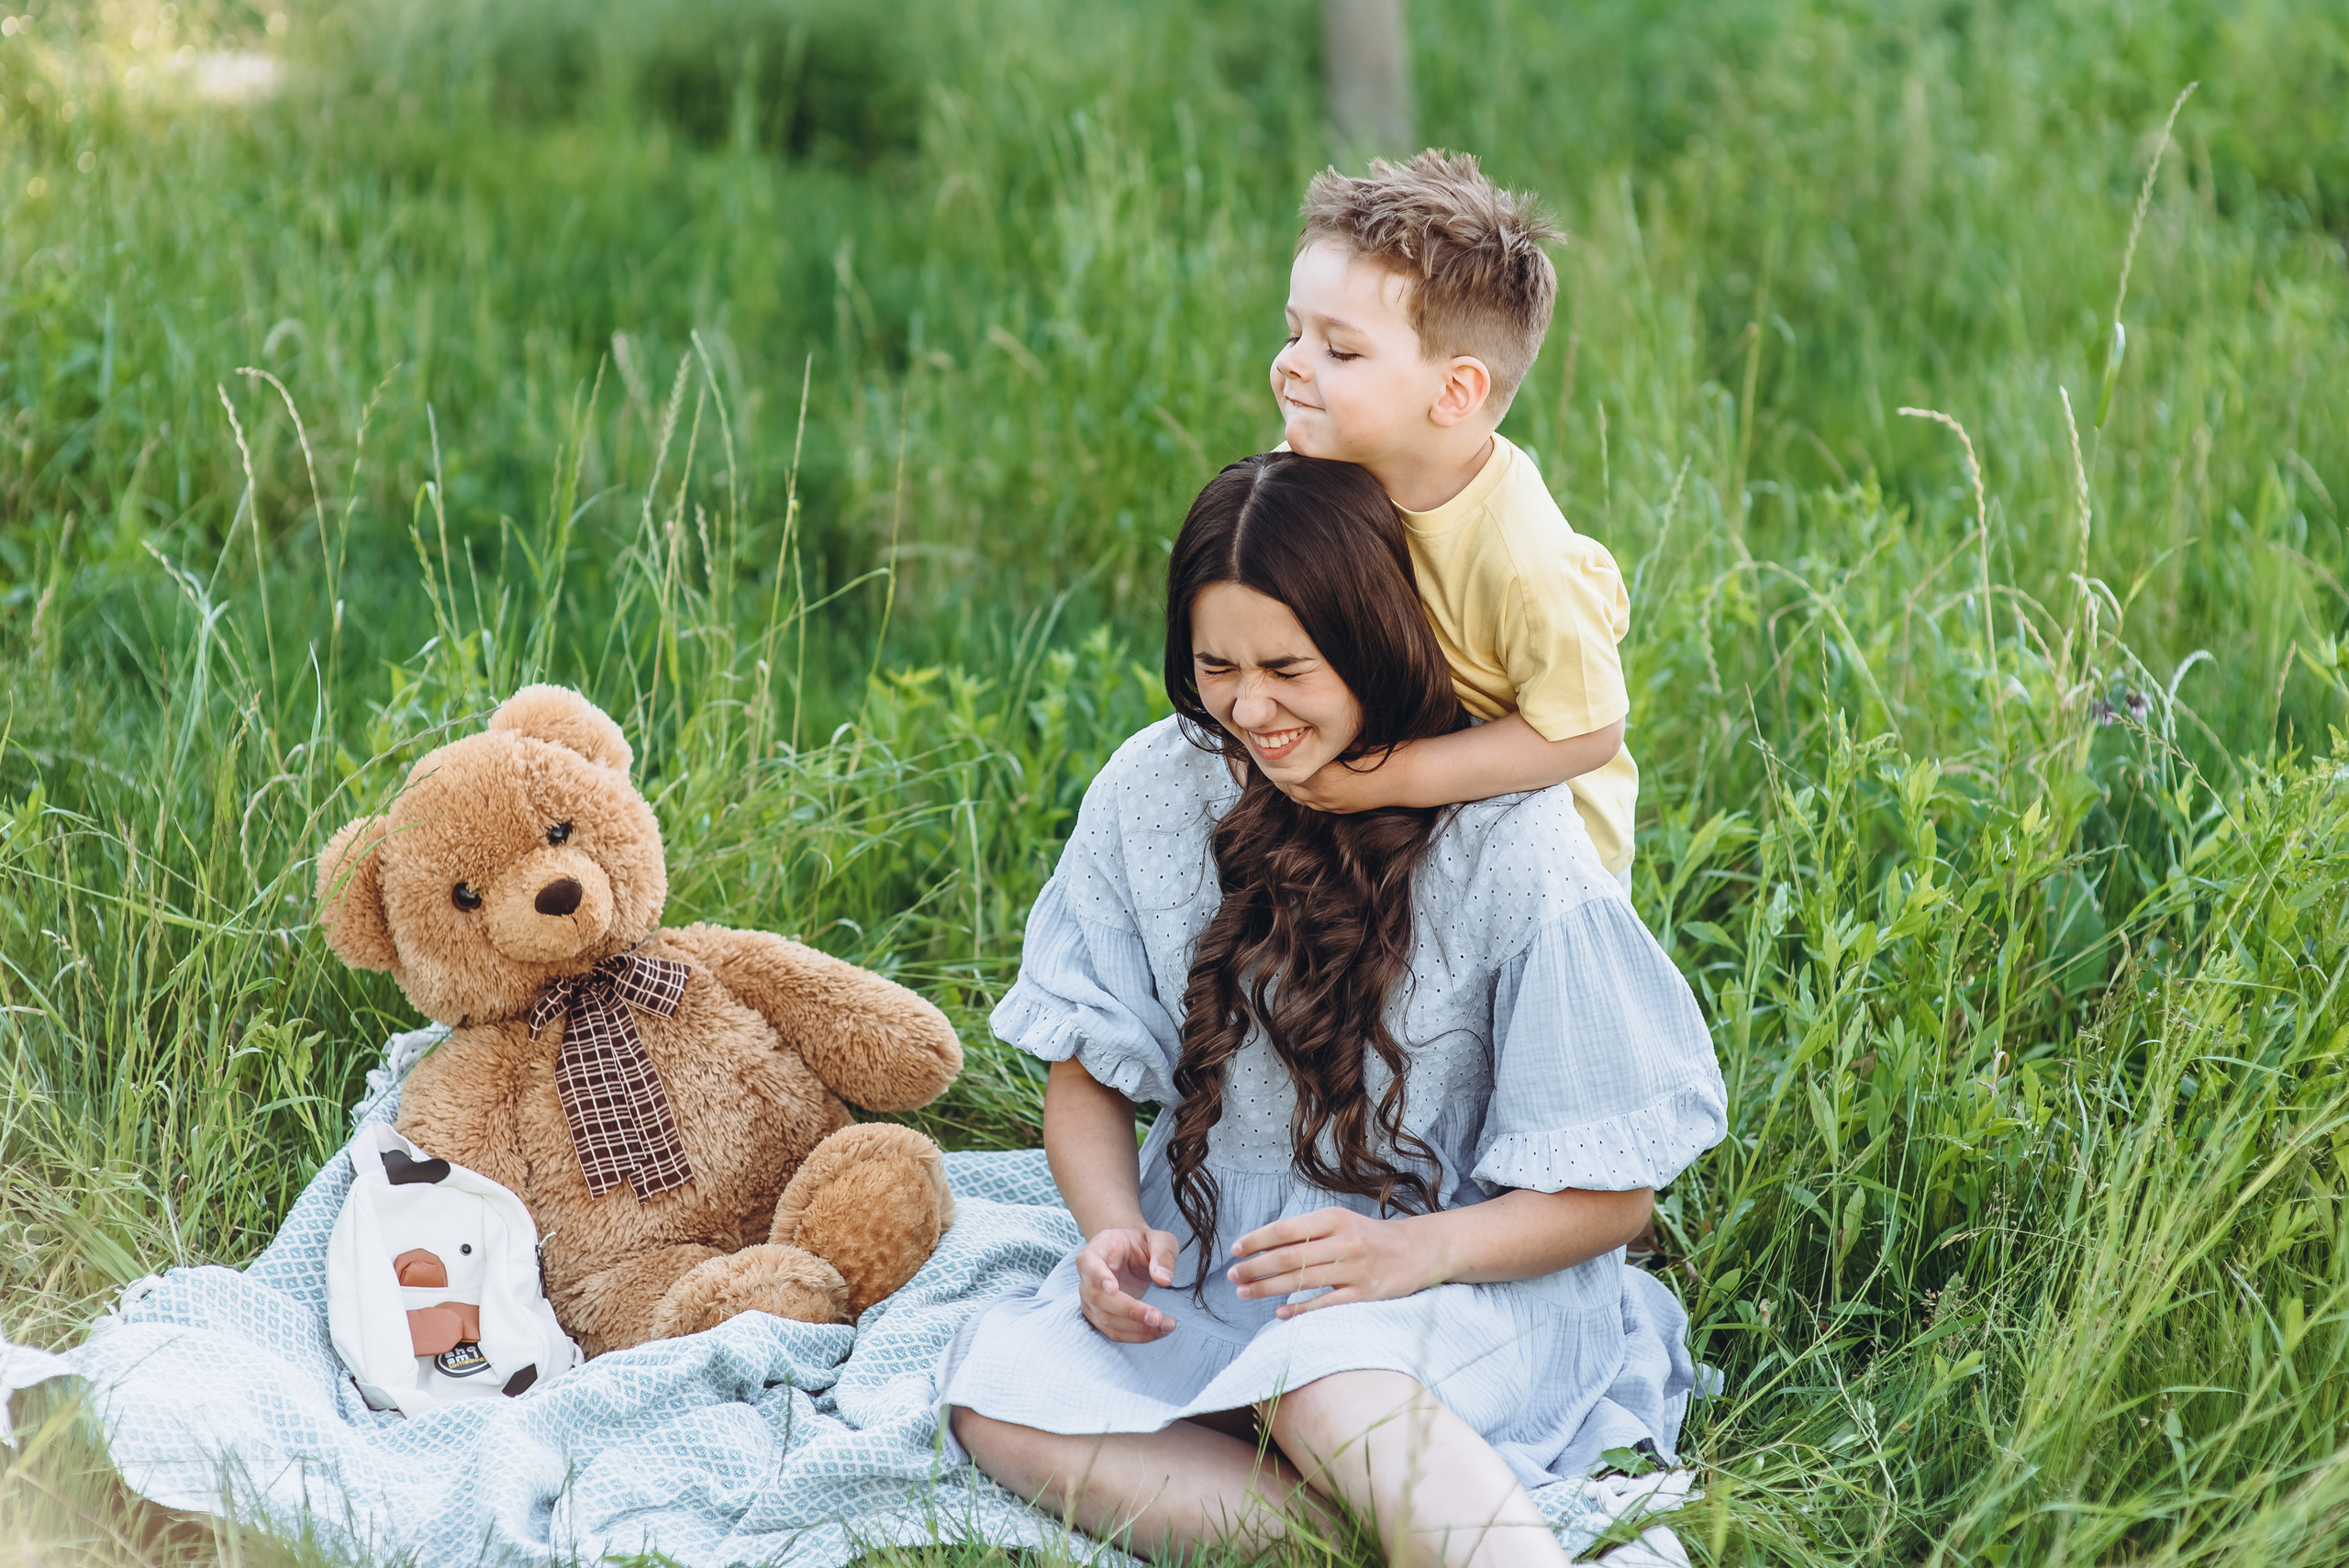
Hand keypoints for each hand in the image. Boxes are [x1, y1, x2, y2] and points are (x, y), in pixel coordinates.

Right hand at [1074, 1226, 1180, 1342]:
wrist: (1131, 1253)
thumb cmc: (1142, 1244)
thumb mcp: (1160, 1240)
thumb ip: (1163, 1254)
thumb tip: (1163, 1280)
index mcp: (1097, 1250)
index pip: (1089, 1263)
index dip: (1098, 1276)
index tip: (1113, 1288)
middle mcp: (1087, 1276)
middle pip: (1098, 1298)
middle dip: (1130, 1311)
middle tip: (1158, 1317)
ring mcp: (1089, 1299)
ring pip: (1106, 1320)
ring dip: (1138, 1328)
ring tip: (1167, 1325)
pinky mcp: (1099, 1316)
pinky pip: (1114, 1332)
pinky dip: (1137, 1335)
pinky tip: (1158, 1331)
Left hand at [1227, 1207, 1440, 1317]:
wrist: (1418, 1250)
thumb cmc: (1370, 1237)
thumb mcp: (1341, 1223)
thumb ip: (1308, 1232)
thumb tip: (1263, 1245)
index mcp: (1334, 1218)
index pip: (1285, 1229)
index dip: (1257, 1240)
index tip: (1236, 1250)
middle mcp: (1344, 1241)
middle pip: (1289, 1257)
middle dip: (1255, 1267)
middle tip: (1232, 1275)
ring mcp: (1356, 1269)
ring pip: (1302, 1280)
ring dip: (1268, 1288)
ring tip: (1244, 1292)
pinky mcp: (1366, 1294)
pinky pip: (1326, 1304)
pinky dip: (1300, 1309)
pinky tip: (1279, 1313)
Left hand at [1272, 752, 1416, 813]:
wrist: (1408, 775)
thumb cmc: (1381, 751)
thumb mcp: (1348, 739)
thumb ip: (1323, 739)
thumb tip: (1300, 724)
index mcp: (1320, 777)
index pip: (1283, 769)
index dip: (1275, 754)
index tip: (1272, 739)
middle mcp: (1322, 796)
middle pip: (1285, 784)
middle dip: (1279, 768)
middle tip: (1273, 749)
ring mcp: (1331, 805)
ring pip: (1297, 796)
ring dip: (1290, 780)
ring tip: (1286, 761)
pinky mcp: (1341, 809)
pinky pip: (1312, 803)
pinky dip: (1304, 790)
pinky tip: (1306, 775)